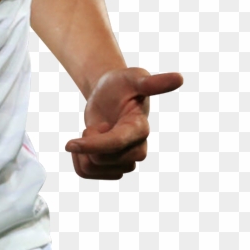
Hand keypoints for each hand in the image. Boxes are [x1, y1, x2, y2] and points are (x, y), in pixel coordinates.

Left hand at [64, 67, 183, 179]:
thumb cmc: (121, 84)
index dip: (94, 144)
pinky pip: (85, 172)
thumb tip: (180, 78)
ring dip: (83, 148)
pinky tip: (86, 144)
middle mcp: (136, 150)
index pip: (116, 143)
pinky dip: (77, 158)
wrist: (109, 94)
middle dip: (87, 139)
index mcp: (140, 129)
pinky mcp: (111, 167)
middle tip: (99, 122)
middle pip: (99, 158)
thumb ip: (153, 82)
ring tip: (96, 132)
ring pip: (91, 167)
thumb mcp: (133, 77)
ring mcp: (124, 161)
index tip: (69, 143)